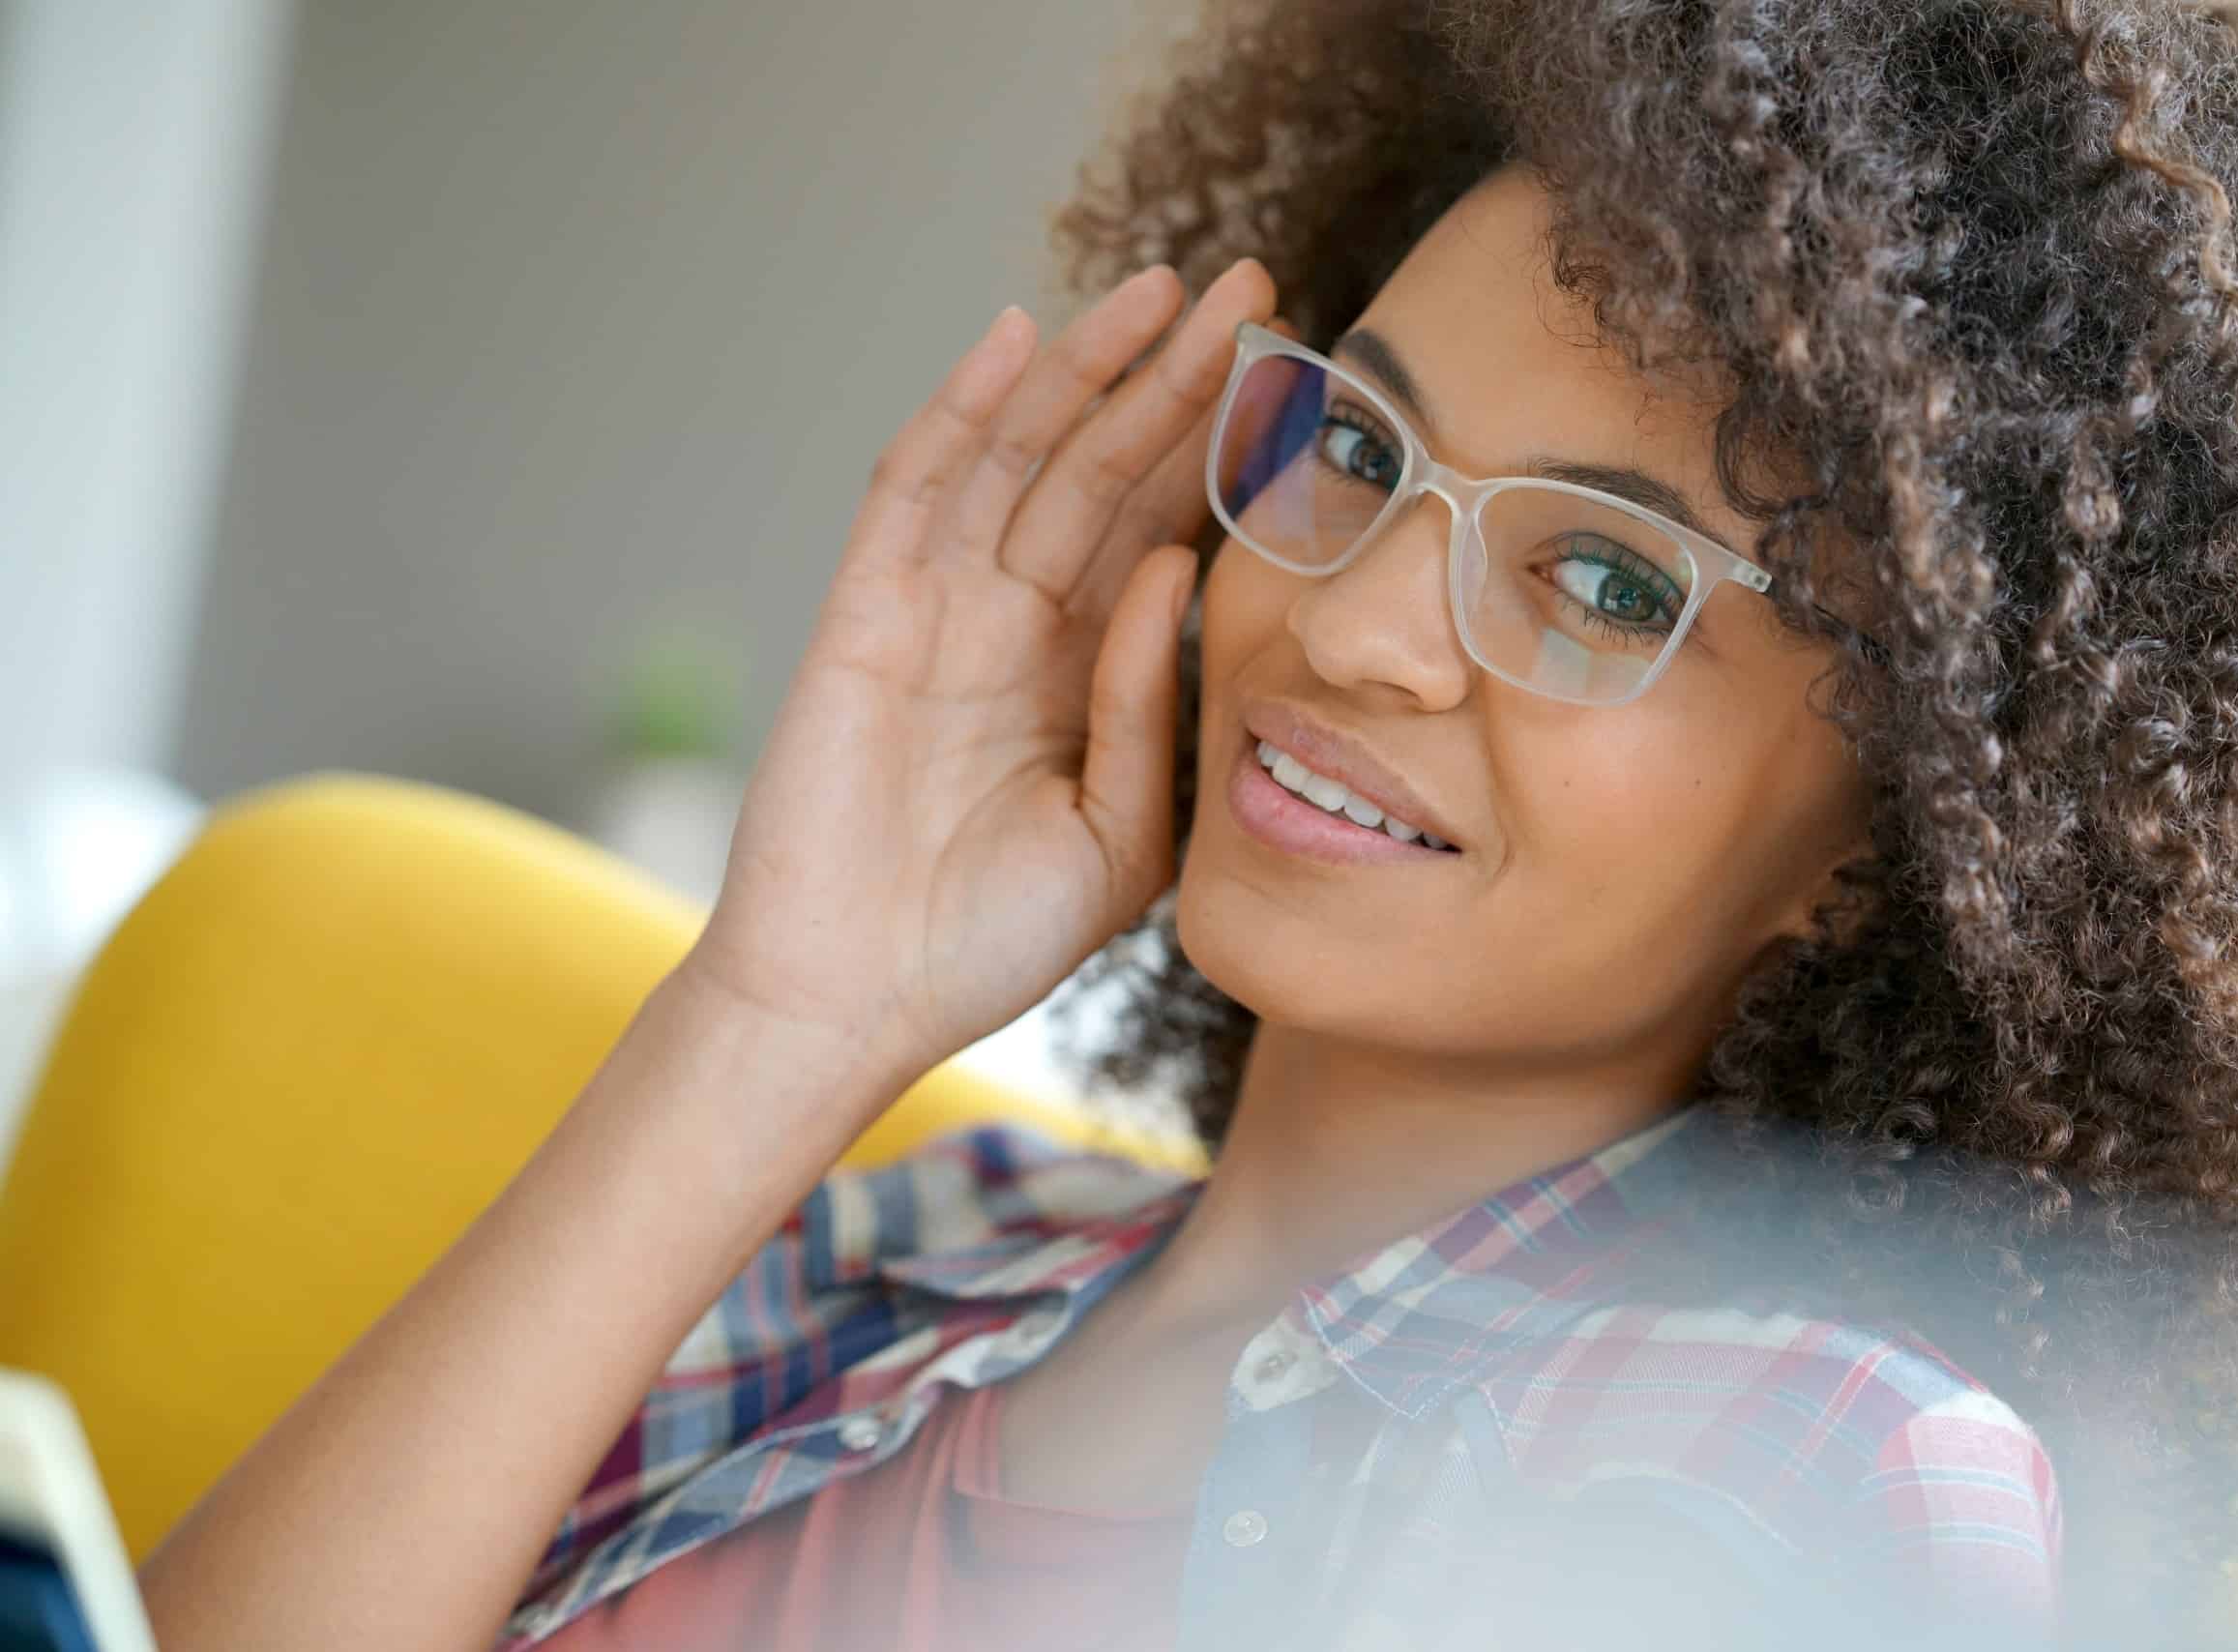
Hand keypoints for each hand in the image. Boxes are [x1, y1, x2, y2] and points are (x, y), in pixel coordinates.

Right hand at [683, 257, 1277, 1084]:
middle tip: (1254, 286)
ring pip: (1021, 459)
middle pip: (1105, 472)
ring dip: (1086, 370)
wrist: (854, 1001)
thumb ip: (1147, 705)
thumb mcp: (1119, 835)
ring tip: (1164, 288)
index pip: (1162, 532)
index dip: (1221, 453)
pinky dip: (959, 412)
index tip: (1299, 376)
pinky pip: (915, 491)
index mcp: (1080, 672)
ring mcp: (937, 608)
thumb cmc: (986, 938)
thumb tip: (1178, 565)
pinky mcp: (865, 614)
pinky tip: (1014, 338)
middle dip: (1177, 380)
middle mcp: (1014, 622)